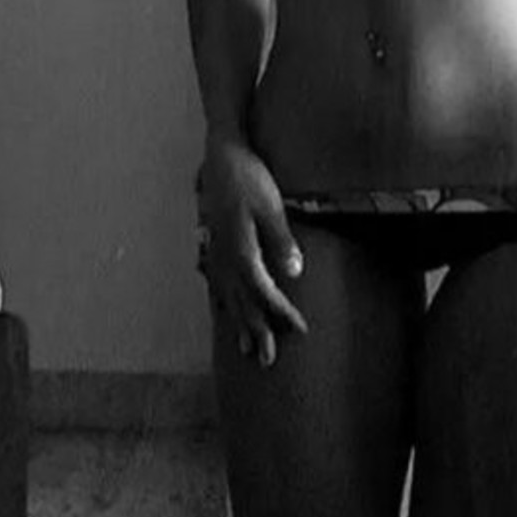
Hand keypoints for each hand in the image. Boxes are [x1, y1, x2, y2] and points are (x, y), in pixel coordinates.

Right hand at [199, 134, 307, 366]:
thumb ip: (282, 240)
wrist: (221, 155)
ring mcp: (217, 252)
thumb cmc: (249, 177)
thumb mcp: (271, 206)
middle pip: (242, 303)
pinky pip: (217, 283)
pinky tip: (224, 311)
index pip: (265, 292)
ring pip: (227, 297)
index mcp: (241, 251)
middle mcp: (225, 258)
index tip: (301, 330)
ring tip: (245, 349)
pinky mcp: (215, 244)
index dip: (282, 313)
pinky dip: (222, 302)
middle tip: (266, 361)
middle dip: (257, 332)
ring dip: (238, 324)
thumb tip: (294, 273)